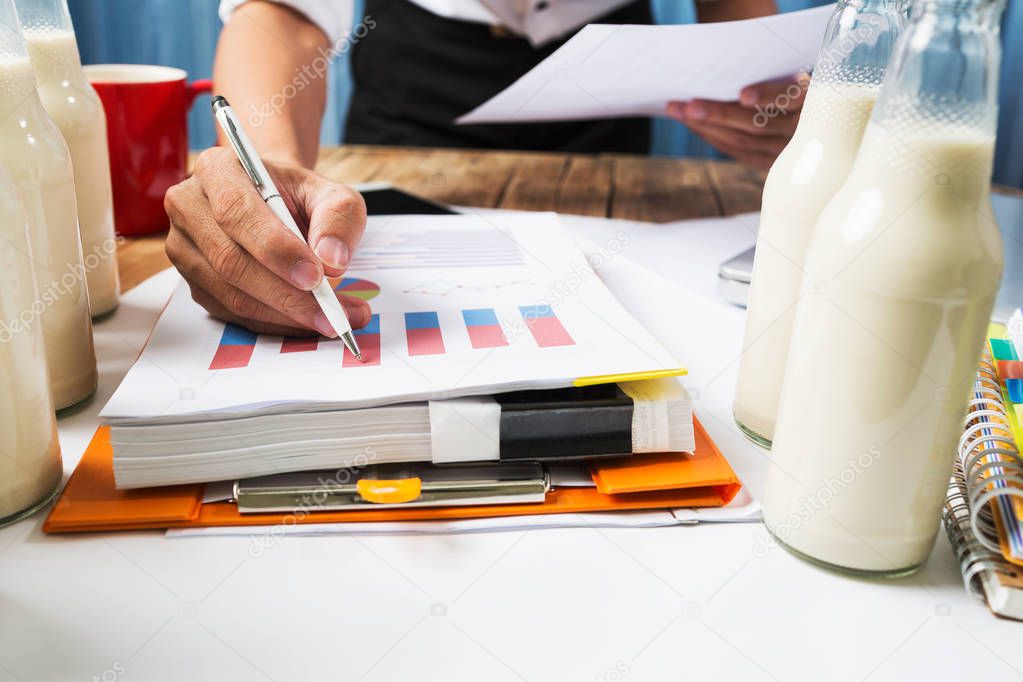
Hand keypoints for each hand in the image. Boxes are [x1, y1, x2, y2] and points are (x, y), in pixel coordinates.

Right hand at [165, 147, 371, 336]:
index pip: (237, 212)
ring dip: (285, 316)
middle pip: (231, 260)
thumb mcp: (330, 193)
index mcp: (217, 169)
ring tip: (333, 321)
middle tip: (332, 313)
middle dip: (286, 294)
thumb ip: (338, 218)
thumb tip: (332, 260)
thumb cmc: (298, 196)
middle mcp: (189, 206)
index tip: (315, 276)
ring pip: (231, 294)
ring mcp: (185, 248)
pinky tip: (308, 322)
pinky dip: (274, 323)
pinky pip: (232, 313)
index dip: (275, 249)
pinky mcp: (193, 282)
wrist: (274, 204)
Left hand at [667, 74, 808, 169]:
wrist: (811, 116)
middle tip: (687, 105)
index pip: (790, 97)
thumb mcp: (792, 75)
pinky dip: (713, 137)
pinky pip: (737, 152)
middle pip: (756, 123)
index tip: (743, 95)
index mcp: (812, 99)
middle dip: (718, 114)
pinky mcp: (770, 164)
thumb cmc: (793, 85)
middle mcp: (801, 129)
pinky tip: (693, 125)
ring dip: (706, 126)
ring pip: (741, 140)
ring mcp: (785, 151)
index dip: (767, 96)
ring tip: (678, 111)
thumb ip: (771, 76)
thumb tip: (725, 74)